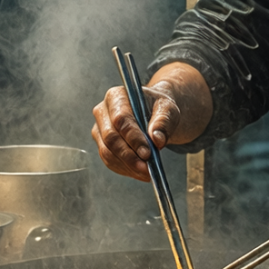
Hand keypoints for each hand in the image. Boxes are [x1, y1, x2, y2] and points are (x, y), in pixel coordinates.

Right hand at [90, 63, 206, 178]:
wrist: (154, 113)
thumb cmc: (159, 107)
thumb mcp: (168, 109)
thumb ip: (163, 121)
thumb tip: (157, 139)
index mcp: (116, 96)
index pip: (120, 119)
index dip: (133, 138)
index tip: (147, 153)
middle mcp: (103, 111)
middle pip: (111, 138)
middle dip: (129, 156)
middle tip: (147, 168)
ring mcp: (100, 129)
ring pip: (107, 152)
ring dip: (127, 166)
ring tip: (147, 172)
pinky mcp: (102, 144)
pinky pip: (109, 160)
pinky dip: (124, 169)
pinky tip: (139, 172)